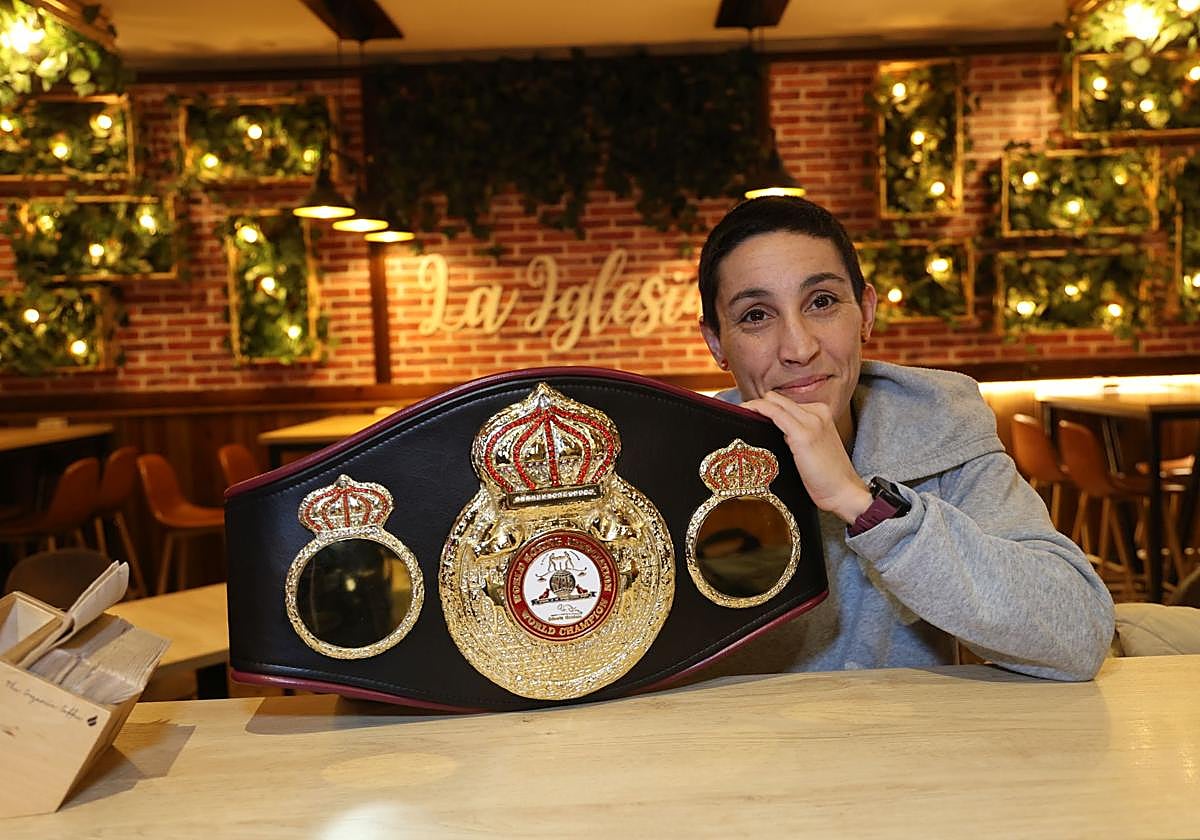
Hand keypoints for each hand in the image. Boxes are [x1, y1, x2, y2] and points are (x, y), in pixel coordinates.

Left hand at [741, 391, 872, 524]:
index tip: (750, 413)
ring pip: (774, 402)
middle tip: (742, 414)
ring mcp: (811, 421)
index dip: (767, 407)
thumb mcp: (812, 448)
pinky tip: (746, 412)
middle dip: (759, 404)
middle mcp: (817, 412)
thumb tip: (772, 431)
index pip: (787, 403)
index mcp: (821, 413)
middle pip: (778, 399)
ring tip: (740, 414)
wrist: (844, 492)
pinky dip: (758, 409)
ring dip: (755, 405)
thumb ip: (795, 436)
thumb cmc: (827, 477)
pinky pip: (774, 413)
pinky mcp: (803, 434)